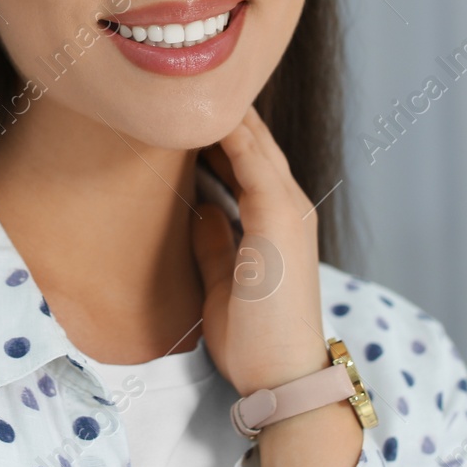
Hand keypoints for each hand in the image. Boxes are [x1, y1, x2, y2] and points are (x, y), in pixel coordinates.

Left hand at [190, 103, 328, 397]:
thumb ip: (214, 242)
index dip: (216, 133)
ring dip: (222, 115)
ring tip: (183, 89)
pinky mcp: (279, 216)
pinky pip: (251, 160)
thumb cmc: (252, 338)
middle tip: (176, 89)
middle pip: (253, 142)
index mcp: (276, 221)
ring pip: (253, 142)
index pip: (247, 160)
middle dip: (218, 114)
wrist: (281, 377)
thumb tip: (199, 209)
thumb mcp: (223, 281)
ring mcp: (288, 209)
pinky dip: (228, 134)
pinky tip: (199, 115)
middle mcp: (289, 206)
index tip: (177, 112)